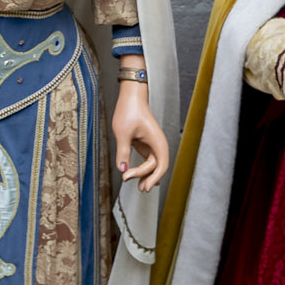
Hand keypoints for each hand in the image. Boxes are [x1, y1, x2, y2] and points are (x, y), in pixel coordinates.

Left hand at [110, 74, 169, 192]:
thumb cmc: (129, 110)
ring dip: (146, 174)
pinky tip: (136, 175)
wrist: (131, 96)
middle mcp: (158, 144)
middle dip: (149, 178)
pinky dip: (143, 168)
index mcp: (158, 141)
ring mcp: (152, 144)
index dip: (153, 177)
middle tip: (139, 188)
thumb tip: (122, 169)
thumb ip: (123, 152)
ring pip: (153, 164)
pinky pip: (147, 160)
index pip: (161, 165)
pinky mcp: (145, 143)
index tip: (141, 184)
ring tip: (139, 185)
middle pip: (158, 167)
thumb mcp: (123, 132)